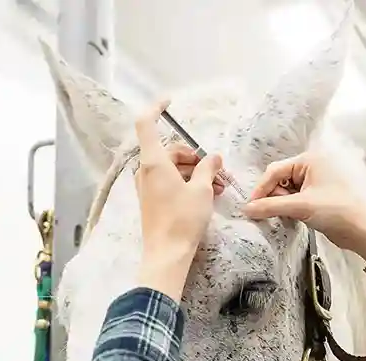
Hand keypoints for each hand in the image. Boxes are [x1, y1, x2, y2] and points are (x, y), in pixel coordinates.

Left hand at [133, 100, 222, 299]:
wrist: (167, 254)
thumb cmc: (182, 220)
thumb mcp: (202, 190)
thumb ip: (208, 168)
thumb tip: (213, 157)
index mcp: (154, 162)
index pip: (146, 124)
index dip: (156, 108)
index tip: (169, 101)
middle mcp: (146, 171)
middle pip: (170, 150)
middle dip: (195, 155)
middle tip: (217, 168)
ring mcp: (148, 187)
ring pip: (173, 168)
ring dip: (196, 172)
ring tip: (219, 185)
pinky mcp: (153, 201)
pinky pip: (171, 182)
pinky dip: (188, 183)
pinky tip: (209, 193)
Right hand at [242, 152, 365, 260]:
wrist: (365, 231)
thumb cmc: (338, 211)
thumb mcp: (301, 206)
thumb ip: (270, 206)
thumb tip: (246, 209)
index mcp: (310, 159)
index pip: (275, 170)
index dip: (261, 189)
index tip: (250, 207)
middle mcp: (313, 166)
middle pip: (280, 179)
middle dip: (272, 196)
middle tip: (270, 214)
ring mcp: (317, 181)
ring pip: (287, 190)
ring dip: (281, 203)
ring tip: (285, 216)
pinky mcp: (319, 196)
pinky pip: (296, 199)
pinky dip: (290, 208)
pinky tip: (292, 218)